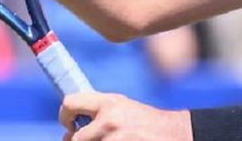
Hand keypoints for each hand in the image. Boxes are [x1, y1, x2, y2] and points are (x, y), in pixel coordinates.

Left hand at [59, 92, 190, 140]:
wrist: (176, 135)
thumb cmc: (147, 122)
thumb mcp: (123, 107)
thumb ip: (98, 111)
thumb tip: (70, 126)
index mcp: (109, 103)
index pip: (70, 103)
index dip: (65, 116)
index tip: (71, 125)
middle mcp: (110, 121)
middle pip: (75, 139)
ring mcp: (115, 140)